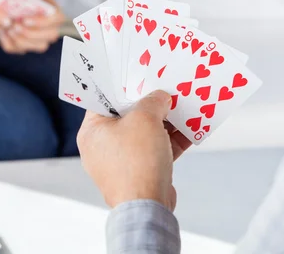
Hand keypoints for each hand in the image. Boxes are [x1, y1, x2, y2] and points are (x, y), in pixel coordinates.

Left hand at [0, 0, 64, 53]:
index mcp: (50, 5)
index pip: (57, 18)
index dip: (44, 22)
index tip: (25, 19)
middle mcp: (48, 22)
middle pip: (51, 35)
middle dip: (31, 34)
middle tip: (13, 26)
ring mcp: (38, 33)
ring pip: (39, 46)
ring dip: (22, 41)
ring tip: (7, 29)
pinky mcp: (24, 41)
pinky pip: (20, 49)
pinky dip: (10, 44)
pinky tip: (1, 33)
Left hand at [77, 91, 191, 210]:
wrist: (148, 206)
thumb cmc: (137, 162)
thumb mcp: (145, 118)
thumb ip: (153, 101)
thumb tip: (161, 97)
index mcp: (92, 131)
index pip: (106, 100)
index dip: (125, 87)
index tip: (142, 76)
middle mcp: (103, 147)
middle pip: (129, 116)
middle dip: (152, 104)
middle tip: (166, 90)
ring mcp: (122, 162)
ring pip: (146, 133)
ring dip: (166, 122)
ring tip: (184, 107)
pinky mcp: (141, 173)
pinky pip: (157, 150)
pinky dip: (172, 140)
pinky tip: (191, 129)